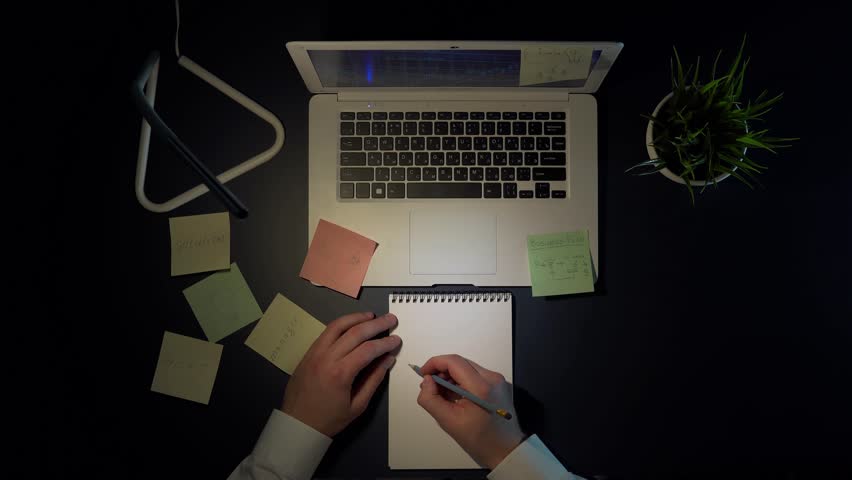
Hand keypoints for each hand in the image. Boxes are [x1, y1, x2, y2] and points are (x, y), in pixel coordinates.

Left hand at [282, 312, 400, 436]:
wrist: (297, 424)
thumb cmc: (329, 419)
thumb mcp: (357, 405)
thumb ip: (374, 380)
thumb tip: (388, 359)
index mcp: (340, 374)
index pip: (368, 349)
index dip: (385, 343)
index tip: (397, 340)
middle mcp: (326, 358)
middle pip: (355, 333)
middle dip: (376, 324)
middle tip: (390, 319)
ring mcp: (315, 353)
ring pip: (337, 326)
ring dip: (356, 318)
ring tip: (371, 316)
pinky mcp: (308, 352)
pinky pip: (326, 333)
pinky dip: (341, 325)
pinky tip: (352, 325)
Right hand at [417, 354, 524, 469]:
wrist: (505, 450)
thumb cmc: (481, 440)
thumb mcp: (449, 422)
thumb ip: (431, 399)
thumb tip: (426, 382)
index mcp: (481, 388)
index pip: (454, 362)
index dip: (435, 363)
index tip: (423, 373)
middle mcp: (492, 379)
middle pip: (460, 363)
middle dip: (441, 371)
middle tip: (430, 386)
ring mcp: (497, 380)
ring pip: (466, 368)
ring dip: (450, 377)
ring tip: (442, 394)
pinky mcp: (497, 384)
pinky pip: (474, 375)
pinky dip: (461, 382)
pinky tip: (455, 396)